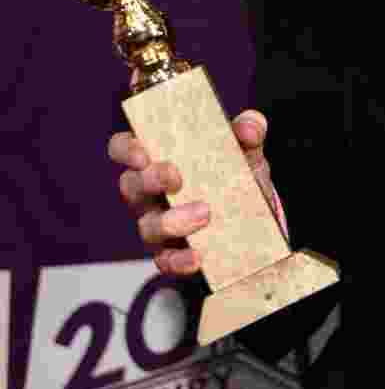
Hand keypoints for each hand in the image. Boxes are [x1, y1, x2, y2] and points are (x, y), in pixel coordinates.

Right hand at [108, 109, 272, 276]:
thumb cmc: (237, 176)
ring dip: (172, 220)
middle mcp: (149, 192)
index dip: (126, 149)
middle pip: (130, 186)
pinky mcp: (172, 254)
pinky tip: (198, 256)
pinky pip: (166, 260)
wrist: (257, 222)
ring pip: (148, 226)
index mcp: (157, 159)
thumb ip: (249, 131)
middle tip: (177, 177)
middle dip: (150, 180)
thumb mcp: (246, 151)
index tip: (143, 151)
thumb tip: (249, 128)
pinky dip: (180, 260)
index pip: (123, 148)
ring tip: (205, 213)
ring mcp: (157, 225)